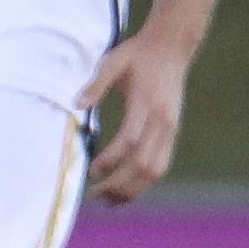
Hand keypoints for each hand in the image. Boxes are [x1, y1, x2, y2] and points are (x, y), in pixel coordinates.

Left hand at [79, 30, 192, 204]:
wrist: (171, 46)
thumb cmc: (137, 54)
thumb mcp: (113, 61)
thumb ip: (95, 84)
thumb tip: (76, 106)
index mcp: (146, 104)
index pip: (129, 141)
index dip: (111, 160)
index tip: (91, 170)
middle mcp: (162, 120)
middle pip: (144, 163)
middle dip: (119, 184)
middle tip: (94, 194)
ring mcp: (170, 128)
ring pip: (156, 169)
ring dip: (134, 189)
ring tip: (109, 200)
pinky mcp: (173, 131)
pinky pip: (162, 163)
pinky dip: (145, 181)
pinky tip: (127, 188)